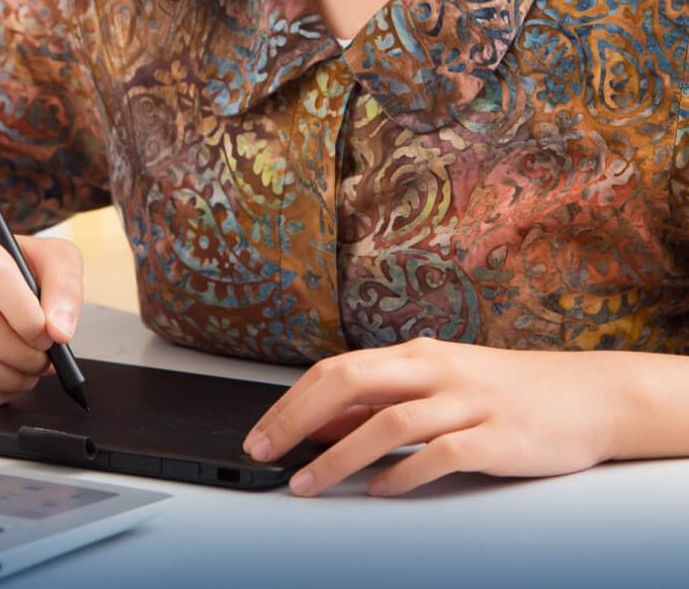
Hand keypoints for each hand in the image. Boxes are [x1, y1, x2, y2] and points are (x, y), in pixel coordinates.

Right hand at [0, 223, 83, 407]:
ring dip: (14, 377)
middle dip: (25, 353)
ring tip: (31, 368)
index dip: (27, 313)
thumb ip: (64, 285)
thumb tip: (60, 331)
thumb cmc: (15, 269)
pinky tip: (9, 377)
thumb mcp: (50, 258)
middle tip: (45, 358)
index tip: (50, 334)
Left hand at [242, 336, 626, 496]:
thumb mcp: (437, 384)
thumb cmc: (502, 392)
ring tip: (307, 484)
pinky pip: (440, 454)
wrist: (585, 396)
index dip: (292, 402)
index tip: (260, 435)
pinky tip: (380, 491)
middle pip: (350, 381)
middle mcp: (436, 370)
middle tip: (264, 452)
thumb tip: (316, 421)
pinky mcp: (496, 436)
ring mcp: (467, 401)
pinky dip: (403, 474)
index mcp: (416, 355)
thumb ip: (380, 400)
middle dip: (297, 418)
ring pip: (388, 421)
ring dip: (339, 455)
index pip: (337, 370)